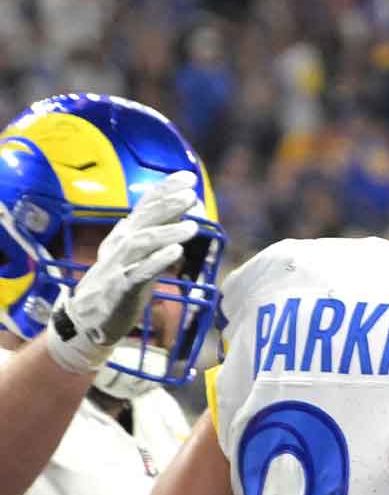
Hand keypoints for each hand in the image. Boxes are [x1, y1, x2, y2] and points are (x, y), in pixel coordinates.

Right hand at [47, 170, 196, 374]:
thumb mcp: (141, 253)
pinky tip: (176, 252)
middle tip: (191, 195)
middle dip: (168, 205)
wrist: (89, 318)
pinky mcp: (122, 288)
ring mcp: (120, 265)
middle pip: (145, 219)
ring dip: (168, 233)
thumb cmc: (121, 281)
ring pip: (142, 243)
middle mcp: (121, 244)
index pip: (145, 205)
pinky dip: (157, 261)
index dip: (165, 189)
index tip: (188, 176)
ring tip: (193, 227)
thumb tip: (185, 208)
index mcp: (126, 234)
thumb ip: (160, 231)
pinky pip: (140, 272)